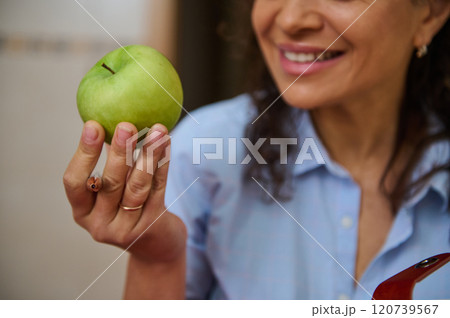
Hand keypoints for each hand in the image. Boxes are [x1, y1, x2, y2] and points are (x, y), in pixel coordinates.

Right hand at [63, 121, 185, 261]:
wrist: (155, 246)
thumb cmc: (128, 208)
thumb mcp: (112, 193)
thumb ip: (110, 164)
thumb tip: (111, 118)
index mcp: (82, 212)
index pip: (74, 183)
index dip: (83, 153)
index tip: (93, 125)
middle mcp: (100, 224)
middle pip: (110, 184)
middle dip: (119, 152)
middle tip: (126, 125)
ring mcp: (126, 229)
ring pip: (138, 186)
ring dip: (148, 155)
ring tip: (157, 129)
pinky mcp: (151, 226)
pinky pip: (158, 189)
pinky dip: (163, 164)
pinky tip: (166, 143)